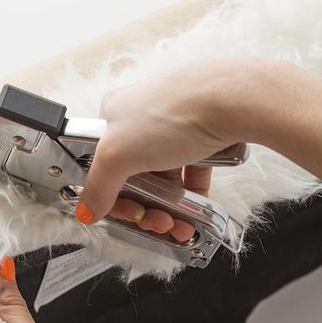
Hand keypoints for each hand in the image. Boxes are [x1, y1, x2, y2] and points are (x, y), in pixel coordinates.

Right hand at [80, 56, 257, 240]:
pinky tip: (196, 207)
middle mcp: (140, 117)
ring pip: (163, 176)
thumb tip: (86, 209)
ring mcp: (173, 125)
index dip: (112, 197)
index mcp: (112, 114)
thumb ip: (97, 187)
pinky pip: (191, 170)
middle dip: (145, 207)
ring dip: (169, 207)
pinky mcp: (202, 132)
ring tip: (180, 223)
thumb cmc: (175, 113)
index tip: (128, 216)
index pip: (101, 165)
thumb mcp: (118, 155)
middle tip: (158, 223)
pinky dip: (191, 192)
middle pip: (133, 175)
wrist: (235, 99)